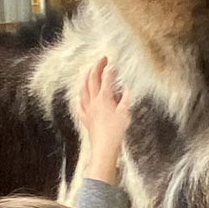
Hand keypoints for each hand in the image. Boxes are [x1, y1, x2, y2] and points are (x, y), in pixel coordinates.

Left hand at [79, 56, 130, 185]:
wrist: (104, 147)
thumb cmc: (116, 132)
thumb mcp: (125, 113)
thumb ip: (126, 99)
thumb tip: (127, 89)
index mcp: (104, 98)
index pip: (106, 79)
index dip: (110, 70)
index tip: (113, 64)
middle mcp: (93, 101)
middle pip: (92, 79)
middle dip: (96, 67)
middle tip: (102, 60)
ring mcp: (88, 110)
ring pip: (83, 90)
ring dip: (86, 78)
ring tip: (88, 73)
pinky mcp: (86, 119)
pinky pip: (80, 105)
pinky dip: (81, 98)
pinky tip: (81, 97)